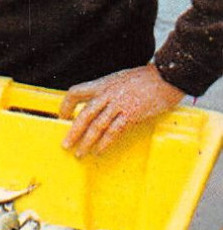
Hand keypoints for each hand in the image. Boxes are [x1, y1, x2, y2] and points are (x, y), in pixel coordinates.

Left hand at [59, 65, 184, 156]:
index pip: (76, 92)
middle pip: (84, 115)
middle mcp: (108, 94)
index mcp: (103, 84)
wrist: (166, 77)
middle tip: (66, 144)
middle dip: (73, 132)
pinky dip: (105, 143)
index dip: (66, 105)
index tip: (63, 116)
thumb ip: (108, 90)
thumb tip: (100, 104)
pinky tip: (99, 151)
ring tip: (80, 153)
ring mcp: (119, 104)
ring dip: (87, 142)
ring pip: (97, 126)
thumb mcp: (120, 79)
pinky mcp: (131, 114)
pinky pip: (113, 132)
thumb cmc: (147, 78)